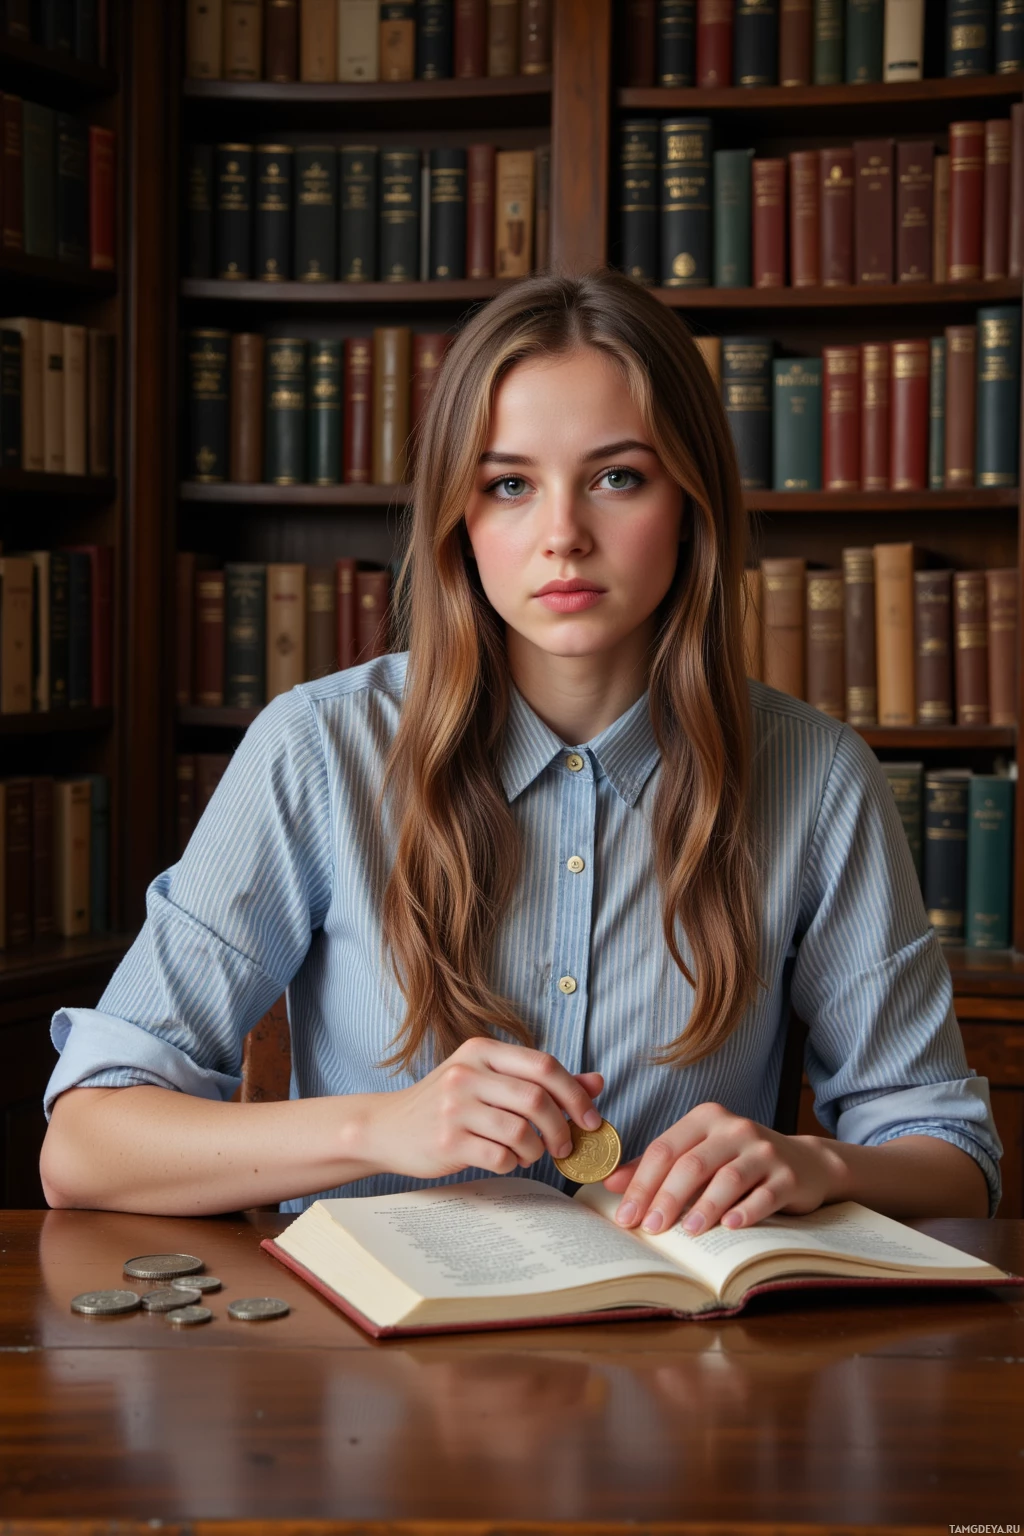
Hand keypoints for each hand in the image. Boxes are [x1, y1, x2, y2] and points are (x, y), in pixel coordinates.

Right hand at [361, 1037, 603, 1181]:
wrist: (386, 1127)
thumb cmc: (447, 1103)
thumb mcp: (490, 1080)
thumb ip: (541, 1080)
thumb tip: (597, 1082)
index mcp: (482, 1050)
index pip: (544, 1065)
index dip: (575, 1093)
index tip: (590, 1118)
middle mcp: (467, 1073)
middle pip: (537, 1098)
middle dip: (561, 1127)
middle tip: (565, 1146)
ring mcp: (454, 1107)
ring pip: (521, 1131)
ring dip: (536, 1150)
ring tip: (529, 1153)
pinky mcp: (447, 1141)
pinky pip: (500, 1156)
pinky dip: (513, 1163)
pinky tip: (505, 1160)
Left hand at [602, 1102, 840, 1235]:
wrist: (804, 1163)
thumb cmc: (739, 1161)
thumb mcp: (699, 1154)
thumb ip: (658, 1167)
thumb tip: (612, 1183)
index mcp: (705, 1118)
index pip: (665, 1149)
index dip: (642, 1183)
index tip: (626, 1215)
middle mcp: (734, 1128)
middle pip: (692, 1163)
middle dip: (667, 1198)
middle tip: (651, 1228)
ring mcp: (763, 1150)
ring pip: (727, 1178)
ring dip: (705, 1207)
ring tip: (688, 1231)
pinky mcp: (787, 1175)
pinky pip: (764, 1195)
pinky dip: (746, 1211)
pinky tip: (730, 1227)